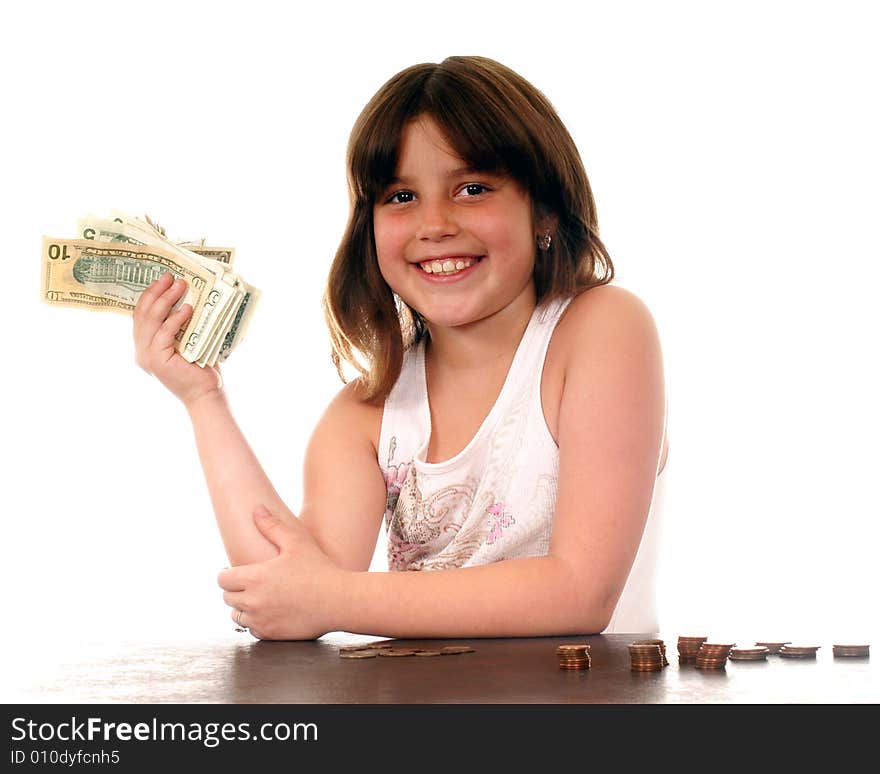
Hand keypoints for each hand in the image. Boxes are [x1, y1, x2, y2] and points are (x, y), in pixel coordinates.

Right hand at [133, 271, 222, 406]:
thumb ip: (181, 325)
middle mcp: (142, 351)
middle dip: (156, 291)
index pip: (141, 315)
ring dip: (166, 300)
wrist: (206, 394)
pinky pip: (164, 333)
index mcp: (146, 346)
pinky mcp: (157, 360)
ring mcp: (147, 356)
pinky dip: (176, 319)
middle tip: (170, 276)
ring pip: (152, 320)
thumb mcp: (188, 342)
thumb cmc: (201, 369)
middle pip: (143, 314)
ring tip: (181, 285)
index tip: (163, 278)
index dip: (150, 294)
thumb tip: (189, 297)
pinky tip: (188, 309)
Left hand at [217, 505, 345, 639]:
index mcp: (255, 577)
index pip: (222, 579)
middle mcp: (253, 601)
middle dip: (235, 590)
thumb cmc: (319, 569)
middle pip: (227, 598)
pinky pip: (252, 631)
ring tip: (258, 598)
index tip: (235, 571)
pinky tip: (270, 612)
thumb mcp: (296, 542)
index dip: (226, 574)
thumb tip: (256, 509)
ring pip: (237, 616)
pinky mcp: (271, 635)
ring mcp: (261, 621)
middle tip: (249, 583)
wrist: (339, 601)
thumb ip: (272, 526)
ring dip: (243, 608)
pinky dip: (256, 623)